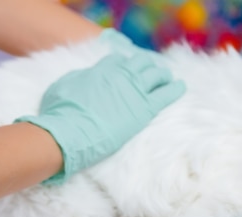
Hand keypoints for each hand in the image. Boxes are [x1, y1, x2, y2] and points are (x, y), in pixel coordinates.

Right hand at [16, 52, 184, 183]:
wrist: (70, 132)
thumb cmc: (61, 113)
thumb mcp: (62, 86)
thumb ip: (78, 78)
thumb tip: (85, 77)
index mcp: (100, 69)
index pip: (118, 59)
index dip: (124, 63)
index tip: (128, 67)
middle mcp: (119, 75)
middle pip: (140, 63)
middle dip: (147, 65)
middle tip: (152, 71)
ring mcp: (133, 91)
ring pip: (156, 75)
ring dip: (162, 74)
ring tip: (167, 77)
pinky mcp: (143, 109)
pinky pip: (165, 94)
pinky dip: (175, 88)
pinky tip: (181, 86)